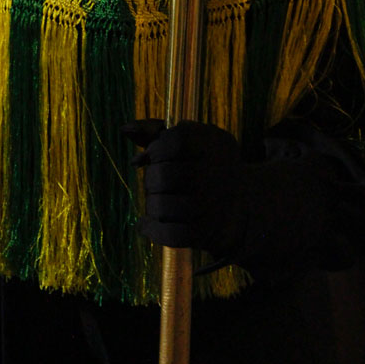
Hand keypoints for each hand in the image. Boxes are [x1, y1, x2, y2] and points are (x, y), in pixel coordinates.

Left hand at [122, 119, 240, 253]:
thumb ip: (154, 132)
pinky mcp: (209, 233)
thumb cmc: (201, 166)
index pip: (177, 140)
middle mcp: (219, 172)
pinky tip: (146, 226)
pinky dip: (154, 231)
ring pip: (165, 207)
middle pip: (167, 175)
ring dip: (152, 205)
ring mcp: (214, 204)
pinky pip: (173, 234)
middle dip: (152, 179)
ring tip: (155, 202)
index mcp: (215, 142)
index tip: (154, 155)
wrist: (239, 205)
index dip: (157, 149)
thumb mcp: (187, 141)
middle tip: (155, 182)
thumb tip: (125, 129)